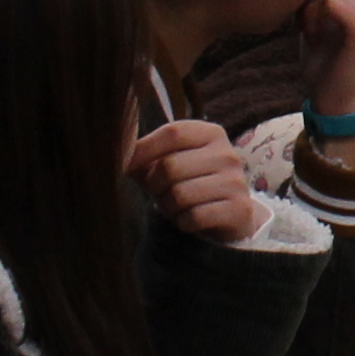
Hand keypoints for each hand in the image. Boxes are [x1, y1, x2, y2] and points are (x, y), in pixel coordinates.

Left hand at [128, 116, 264, 245]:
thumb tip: (116, 151)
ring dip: (169, 207)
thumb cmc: (189, 182)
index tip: (128, 166)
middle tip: (160, 193)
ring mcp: (236, 181)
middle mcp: (227, 154)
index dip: (144, 150)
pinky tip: (190, 219)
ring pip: (179, 195)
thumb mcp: (169, 162)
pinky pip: (194, 217)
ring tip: (177, 206)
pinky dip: (183, 222)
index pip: (173, 133)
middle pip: (170, 167)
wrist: (228, 213)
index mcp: (210, 134)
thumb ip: (144, 154)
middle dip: (155, 186)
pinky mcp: (239, 209)